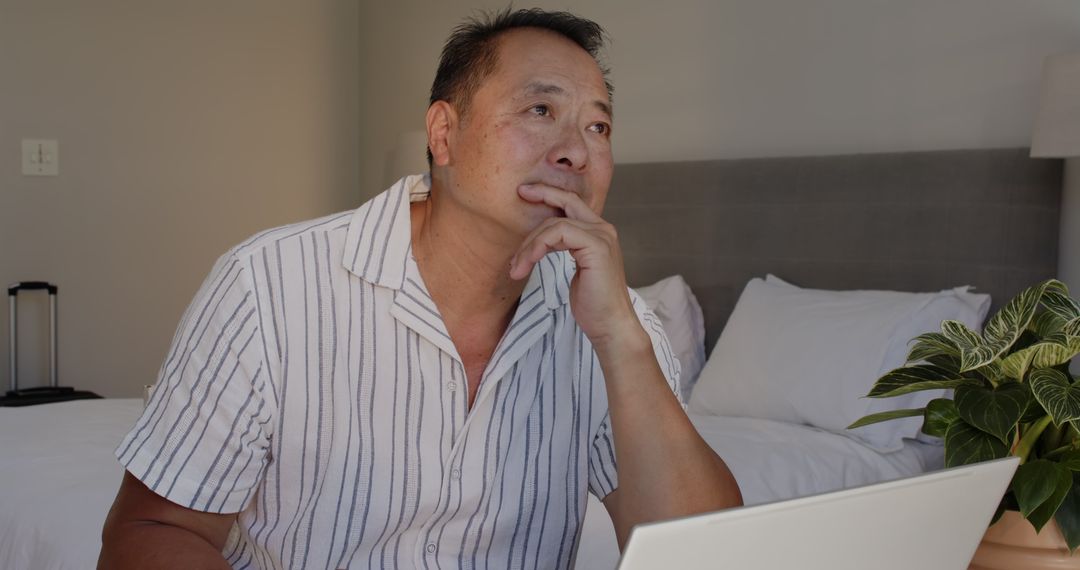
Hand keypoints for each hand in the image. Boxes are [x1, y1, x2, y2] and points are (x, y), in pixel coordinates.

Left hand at [509, 185, 641, 348]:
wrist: (610, 325)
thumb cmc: (593, 304)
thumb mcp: (577, 269)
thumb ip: (566, 249)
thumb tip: (542, 241)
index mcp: (599, 233)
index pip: (572, 203)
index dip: (549, 193)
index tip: (526, 192)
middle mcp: (603, 230)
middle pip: (566, 202)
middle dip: (540, 195)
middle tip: (519, 196)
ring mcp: (602, 237)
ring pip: (555, 224)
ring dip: (529, 244)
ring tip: (517, 267)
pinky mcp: (597, 247)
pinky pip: (559, 234)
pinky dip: (538, 246)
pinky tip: (528, 263)